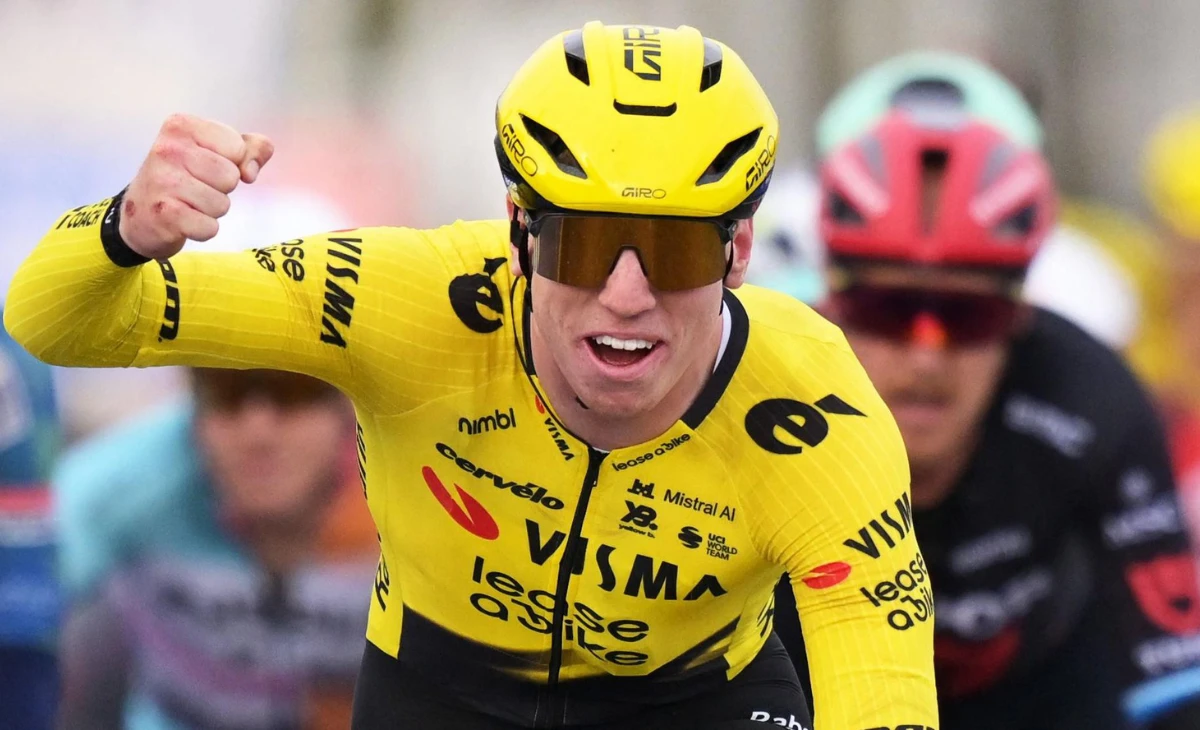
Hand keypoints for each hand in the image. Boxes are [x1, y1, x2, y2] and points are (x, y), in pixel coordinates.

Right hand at [118, 113, 273, 258]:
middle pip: (232, 177)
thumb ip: (251, 148)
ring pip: (222, 204)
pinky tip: (184, 220)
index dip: (233, 162)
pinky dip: (202, 229)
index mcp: (182, 126)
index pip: (238, 147)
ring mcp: (163, 181)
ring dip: (211, 209)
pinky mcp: (165, 214)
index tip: (208, 164)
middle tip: (196, 187)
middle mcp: (168, 149)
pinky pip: (210, 227)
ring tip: (188, 202)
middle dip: (222, 188)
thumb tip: (251, 171)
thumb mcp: (216, 151)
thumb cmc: (184, 176)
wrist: (139, 214)